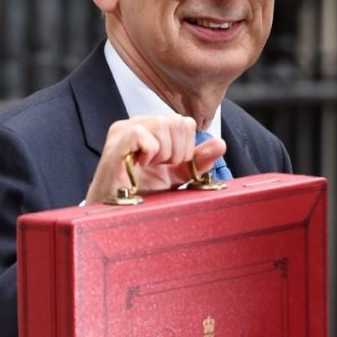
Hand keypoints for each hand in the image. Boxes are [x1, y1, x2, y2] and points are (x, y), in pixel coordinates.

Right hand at [84, 115, 226, 204]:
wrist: (117, 215)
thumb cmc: (141, 194)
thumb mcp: (175, 177)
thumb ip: (197, 161)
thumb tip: (221, 144)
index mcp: (150, 128)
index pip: (184, 122)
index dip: (186, 147)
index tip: (170, 166)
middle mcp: (136, 124)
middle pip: (176, 121)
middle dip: (177, 151)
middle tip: (160, 168)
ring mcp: (123, 131)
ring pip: (162, 123)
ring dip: (163, 153)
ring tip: (149, 167)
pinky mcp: (115, 142)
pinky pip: (142, 133)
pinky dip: (149, 153)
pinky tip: (139, 165)